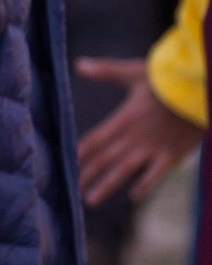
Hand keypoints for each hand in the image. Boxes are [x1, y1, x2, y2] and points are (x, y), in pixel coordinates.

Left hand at [76, 57, 202, 206]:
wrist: (200, 89)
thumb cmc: (166, 79)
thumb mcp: (132, 72)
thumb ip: (105, 71)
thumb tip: (77, 64)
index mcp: (123, 118)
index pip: (95, 140)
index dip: (80, 153)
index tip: (66, 165)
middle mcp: (134, 136)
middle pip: (104, 159)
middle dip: (87, 174)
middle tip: (71, 189)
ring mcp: (153, 147)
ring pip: (124, 170)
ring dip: (107, 185)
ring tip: (90, 200)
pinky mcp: (173, 154)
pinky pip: (156, 174)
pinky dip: (145, 185)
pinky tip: (133, 196)